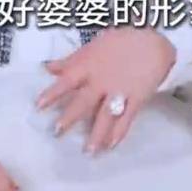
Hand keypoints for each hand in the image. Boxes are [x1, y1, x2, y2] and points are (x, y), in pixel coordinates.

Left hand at [35, 26, 175, 153]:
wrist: (153, 39)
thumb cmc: (119, 40)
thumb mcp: (93, 45)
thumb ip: (70, 60)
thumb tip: (48, 67)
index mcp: (89, 65)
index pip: (66, 81)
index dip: (53, 93)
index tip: (38, 106)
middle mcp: (101, 80)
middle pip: (83, 102)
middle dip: (69, 118)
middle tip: (56, 132)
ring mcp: (119, 90)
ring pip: (104, 116)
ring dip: (96, 135)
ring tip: (88, 151)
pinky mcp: (136, 98)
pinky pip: (126, 119)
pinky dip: (118, 133)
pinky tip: (111, 146)